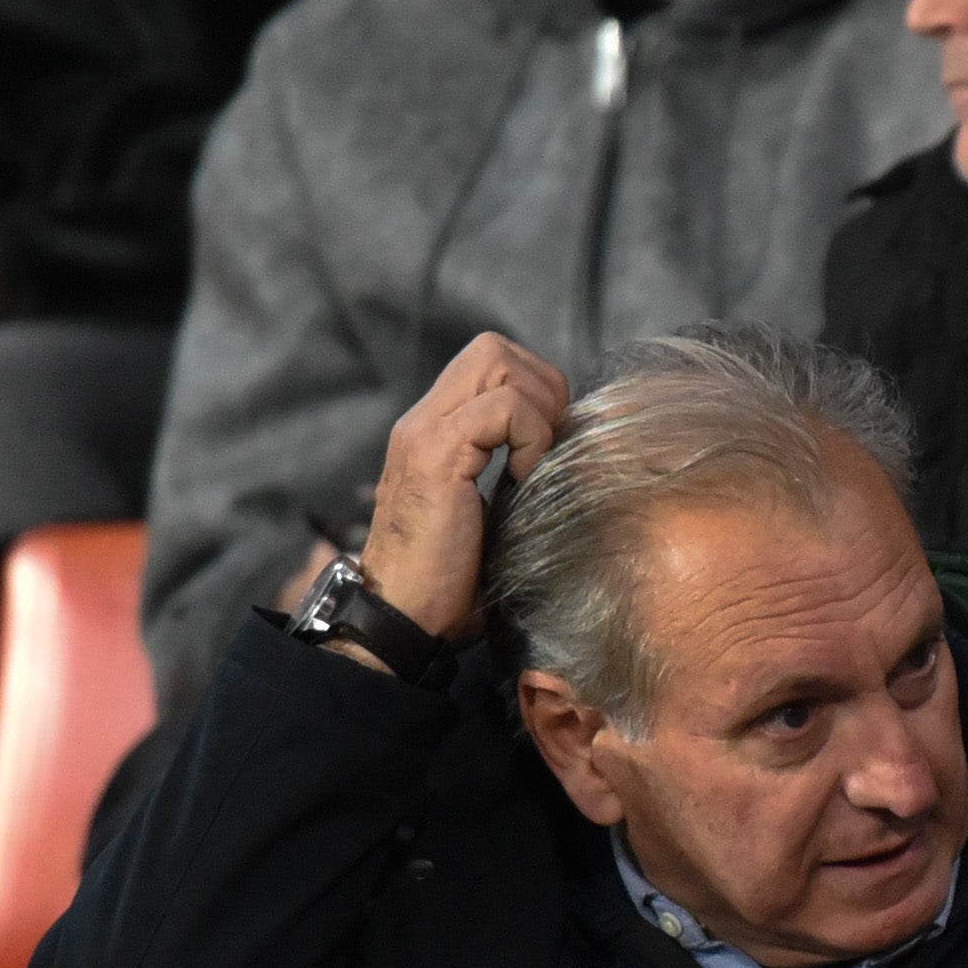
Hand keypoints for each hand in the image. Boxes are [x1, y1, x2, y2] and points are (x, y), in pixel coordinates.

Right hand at [353, 334, 573, 649]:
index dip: (533, 389)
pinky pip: (503, 407)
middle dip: (541, 387)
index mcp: (433, 430)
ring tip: (533, 465)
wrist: (400, 619)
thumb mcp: (485, 514)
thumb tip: (567, 452)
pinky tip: (521, 480)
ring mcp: (424, 433)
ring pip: (498, 360)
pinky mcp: (435, 454)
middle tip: (547, 448)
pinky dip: (529, 436)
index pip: (490, 361)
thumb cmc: (446, 583)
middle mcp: (422, 421)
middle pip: (493, 347)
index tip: (546, 445)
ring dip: (537, 409)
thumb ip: (507, 471)